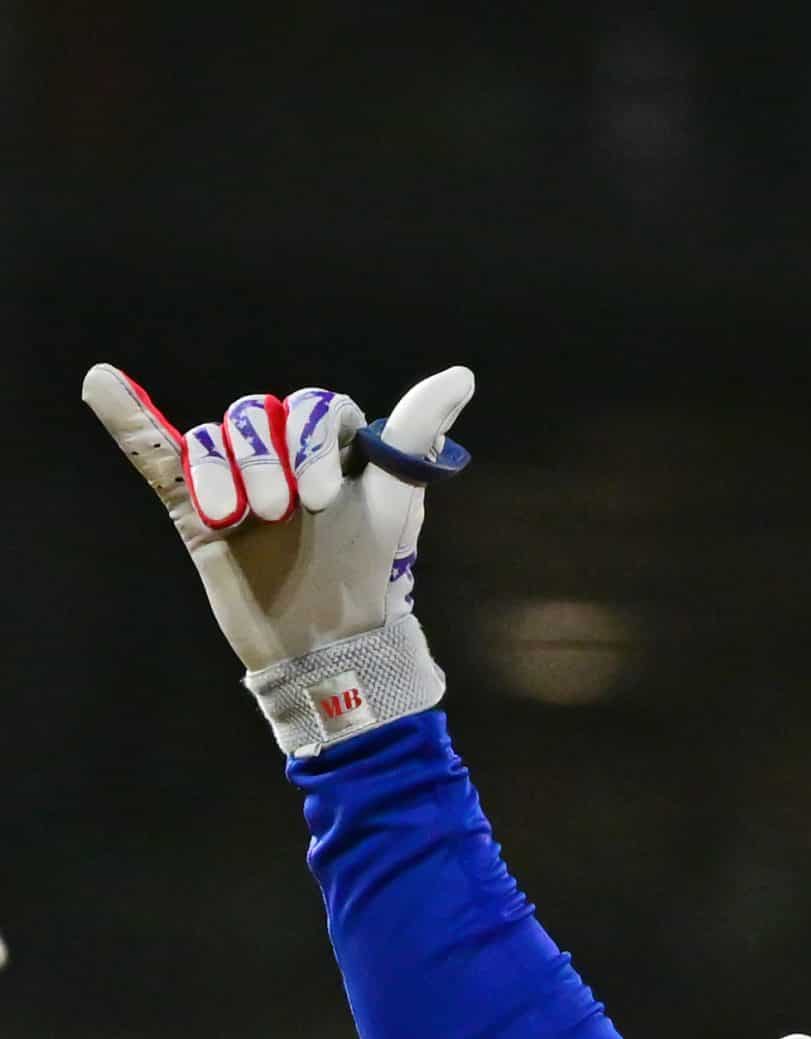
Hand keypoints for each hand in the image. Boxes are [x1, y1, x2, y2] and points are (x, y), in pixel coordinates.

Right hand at [81, 365, 473, 670]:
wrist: (324, 643)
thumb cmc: (370, 571)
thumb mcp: (399, 498)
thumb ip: (415, 434)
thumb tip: (460, 374)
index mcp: (333, 448)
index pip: (313, 406)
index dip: (311, 441)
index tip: (325, 498)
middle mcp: (283, 456)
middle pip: (257, 414)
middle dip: (267, 459)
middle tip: (284, 513)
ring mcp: (236, 479)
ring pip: (212, 437)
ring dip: (224, 472)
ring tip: (242, 520)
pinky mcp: (194, 506)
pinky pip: (156, 450)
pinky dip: (127, 416)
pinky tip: (102, 380)